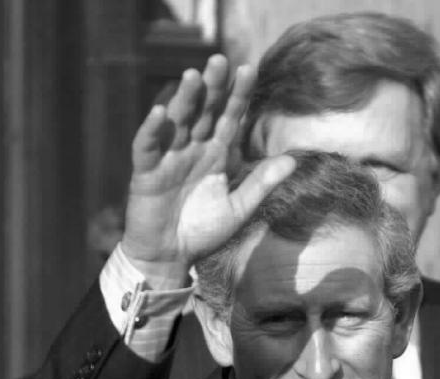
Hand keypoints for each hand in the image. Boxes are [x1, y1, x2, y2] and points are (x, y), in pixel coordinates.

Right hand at [122, 54, 294, 281]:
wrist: (171, 258)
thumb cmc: (203, 233)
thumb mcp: (238, 208)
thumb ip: (261, 184)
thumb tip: (293, 162)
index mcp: (216, 154)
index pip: (229, 118)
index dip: (237, 95)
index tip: (249, 70)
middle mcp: (192, 149)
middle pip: (203, 112)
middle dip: (211, 87)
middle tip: (220, 60)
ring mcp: (168, 158)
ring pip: (176, 121)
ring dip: (184, 99)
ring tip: (193, 76)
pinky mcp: (146, 173)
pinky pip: (146, 147)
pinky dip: (151, 130)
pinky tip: (160, 113)